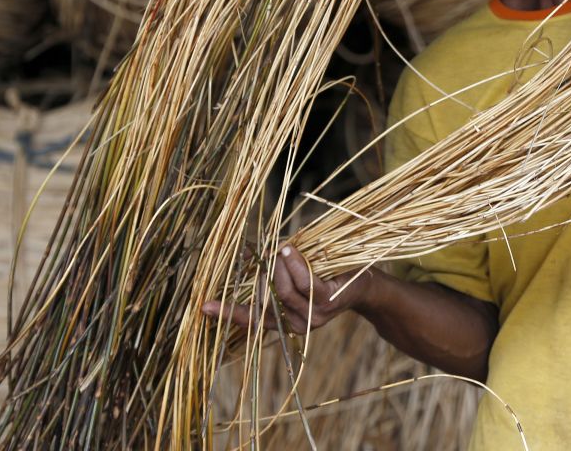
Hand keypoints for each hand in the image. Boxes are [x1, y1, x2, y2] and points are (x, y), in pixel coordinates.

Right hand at [200, 245, 361, 334]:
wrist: (366, 285)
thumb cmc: (327, 275)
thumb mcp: (298, 277)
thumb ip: (275, 274)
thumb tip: (251, 254)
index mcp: (284, 322)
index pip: (251, 320)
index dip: (228, 313)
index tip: (204, 306)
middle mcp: (296, 324)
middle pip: (265, 297)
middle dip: (262, 271)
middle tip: (264, 250)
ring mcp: (313, 315)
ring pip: (283, 289)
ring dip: (278, 265)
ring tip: (280, 247)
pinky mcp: (328, 301)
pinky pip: (305, 282)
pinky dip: (294, 263)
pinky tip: (289, 250)